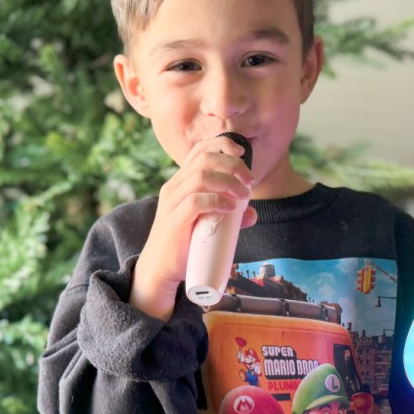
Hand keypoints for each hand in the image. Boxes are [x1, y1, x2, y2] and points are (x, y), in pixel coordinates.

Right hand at [130, 135, 255, 319]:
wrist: (161, 268)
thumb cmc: (186, 243)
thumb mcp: (209, 224)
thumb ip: (230, 217)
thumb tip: (252, 213)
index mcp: (181, 182)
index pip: (199, 150)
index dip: (222, 144)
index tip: (243, 153)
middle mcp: (174, 187)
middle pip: (204, 159)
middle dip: (232, 164)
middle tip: (249, 180)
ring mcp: (172, 203)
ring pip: (201, 177)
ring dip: (228, 182)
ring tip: (243, 195)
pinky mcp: (174, 220)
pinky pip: (195, 201)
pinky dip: (216, 200)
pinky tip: (229, 207)